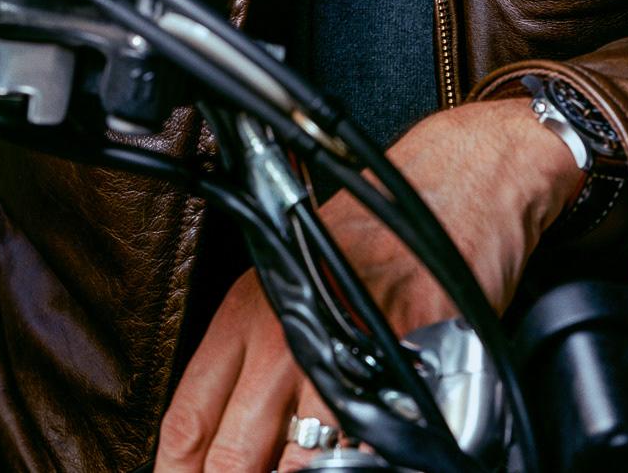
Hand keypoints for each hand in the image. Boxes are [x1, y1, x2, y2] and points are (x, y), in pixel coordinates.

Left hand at [154, 97, 582, 472]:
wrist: (450, 184)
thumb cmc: (371, 229)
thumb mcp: (289, 274)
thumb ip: (253, 352)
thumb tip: (223, 434)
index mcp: (248, 308)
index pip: (188, 415)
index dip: (178, 469)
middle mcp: (287, 332)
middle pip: (235, 453)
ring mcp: (344, 351)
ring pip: (303, 462)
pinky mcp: (405, 363)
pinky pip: (375, 444)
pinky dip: (364, 461)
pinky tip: (359, 462)